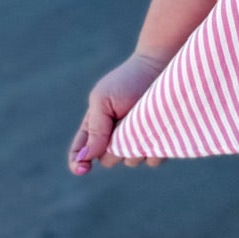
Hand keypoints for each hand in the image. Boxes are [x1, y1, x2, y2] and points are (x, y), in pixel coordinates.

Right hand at [68, 51, 169, 173]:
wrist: (160, 68)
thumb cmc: (127, 81)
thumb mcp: (103, 100)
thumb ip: (94, 129)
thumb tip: (85, 158)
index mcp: (94, 128)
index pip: (80, 153)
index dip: (78, 164)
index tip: (83, 169)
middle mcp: (115, 139)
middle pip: (108, 160)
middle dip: (114, 147)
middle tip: (123, 123)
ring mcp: (137, 142)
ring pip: (131, 161)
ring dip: (136, 146)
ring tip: (141, 120)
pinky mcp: (157, 142)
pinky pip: (153, 159)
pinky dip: (154, 148)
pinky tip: (156, 129)